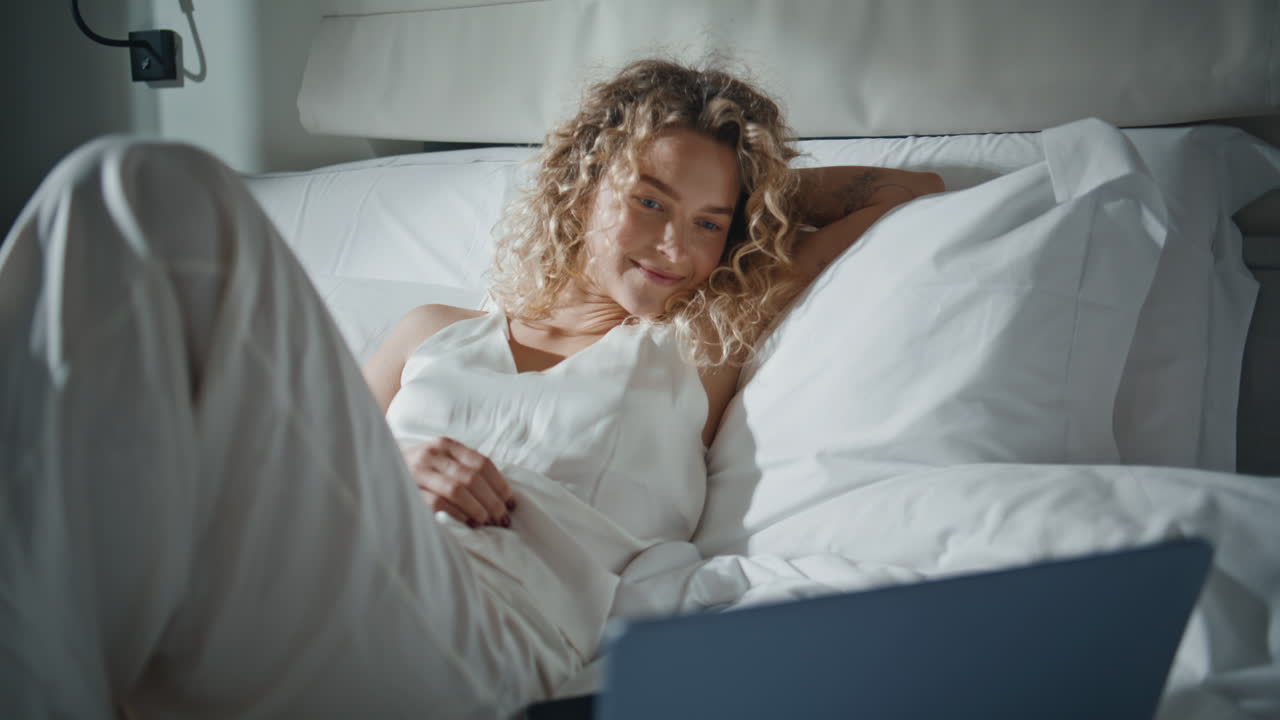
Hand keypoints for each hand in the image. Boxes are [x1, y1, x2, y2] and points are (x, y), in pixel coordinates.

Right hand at [401, 437, 515, 527]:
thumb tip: (502, 497)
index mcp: (445, 445)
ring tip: (488, 523)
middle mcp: (431, 455)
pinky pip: (438, 504)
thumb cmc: (417, 473)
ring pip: (457, 490)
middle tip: (502, 520)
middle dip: (492, 502)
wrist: (375, 472)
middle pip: (473, 478)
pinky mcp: (407, 491)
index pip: (482, 463)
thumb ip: (465, 470)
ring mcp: (417, 472)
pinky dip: (457, 515)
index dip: (500, 485)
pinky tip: (467, 523)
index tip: (511, 503)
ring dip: (478, 509)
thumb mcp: (441, 463)